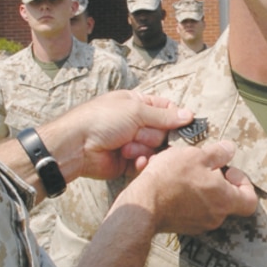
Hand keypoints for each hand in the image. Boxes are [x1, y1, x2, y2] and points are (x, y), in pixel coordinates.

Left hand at [38, 90, 194, 181]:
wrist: (77, 146)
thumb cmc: (102, 120)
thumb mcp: (135, 110)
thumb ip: (164, 116)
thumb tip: (189, 115)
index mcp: (138, 104)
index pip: (167, 109)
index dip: (175, 118)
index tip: (182, 124)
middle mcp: (138, 123)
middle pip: (164, 131)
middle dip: (152, 134)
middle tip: (136, 133)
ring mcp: (134, 142)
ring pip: (156, 148)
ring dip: (142, 148)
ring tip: (124, 147)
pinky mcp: (130, 161)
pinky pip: (147, 162)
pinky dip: (140, 161)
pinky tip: (130, 159)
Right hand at [116, 140, 257, 234]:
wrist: (142, 205)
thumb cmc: (171, 179)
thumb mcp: (197, 155)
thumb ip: (218, 153)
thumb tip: (230, 149)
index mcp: (225, 200)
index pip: (250, 200)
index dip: (244, 183)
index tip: (229, 170)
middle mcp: (216, 217)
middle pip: (227, 199)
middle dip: (217, 181)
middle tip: (202, 166)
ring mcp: (198, 224)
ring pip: (206, 203)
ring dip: (198, 186)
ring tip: (182, 171)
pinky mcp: (181, 226)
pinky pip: (190, 209)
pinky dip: (185, 196)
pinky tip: (170, 182)